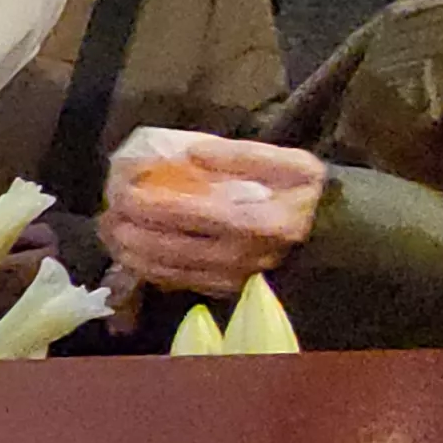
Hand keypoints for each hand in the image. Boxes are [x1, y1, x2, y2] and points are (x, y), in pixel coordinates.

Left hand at [98, 135, 322, 299]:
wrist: (335, 236)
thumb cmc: (307, 194)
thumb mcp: (290, 162)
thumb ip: (241, 155)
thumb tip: (190, 151)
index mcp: (257, 220)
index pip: (186, 211)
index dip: (147, 200)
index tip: (121, 185)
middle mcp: (241, 255)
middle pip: (167, 245)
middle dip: (128, 228)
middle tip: (107, 209)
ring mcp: (231, 278)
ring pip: (166, 269)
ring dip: (129, 251)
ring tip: (110, 229)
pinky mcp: (225, 290)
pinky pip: (176, 282)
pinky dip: (147, 268)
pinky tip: (131, 252)